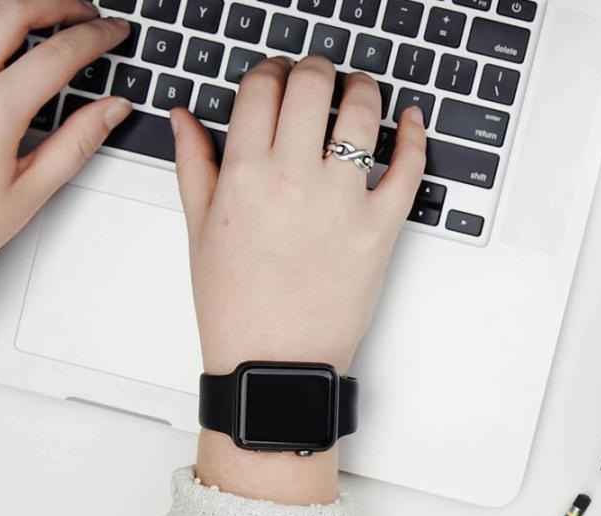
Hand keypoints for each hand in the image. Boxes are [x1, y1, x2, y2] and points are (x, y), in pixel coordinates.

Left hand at [0, 0, 133, 276]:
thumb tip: (112, 109)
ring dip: (7, 0)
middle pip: (13, 9)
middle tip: (80, 11)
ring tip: (31, 9)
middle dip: (57, 2)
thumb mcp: (28, 192)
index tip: (111, 32)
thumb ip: (76, 141)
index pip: (59, 53)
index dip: (95, 36)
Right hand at [172, 56, 426, 504]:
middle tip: (318, 75)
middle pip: (311, 85)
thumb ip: (194, 163)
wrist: (273, 364)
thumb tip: (186, 118)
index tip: (276, 76)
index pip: (261, 88)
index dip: (270, 70)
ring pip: (362, 113)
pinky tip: (410, 120)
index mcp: (244, 174)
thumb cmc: (235, 306)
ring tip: (359, 90)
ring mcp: (342, 202)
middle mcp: (293, 179)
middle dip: (315, 68)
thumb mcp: (199, 230)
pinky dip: (414, 135)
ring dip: (363, 89)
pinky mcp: (382, 227)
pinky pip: (409, 167)